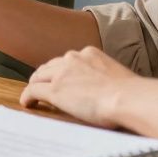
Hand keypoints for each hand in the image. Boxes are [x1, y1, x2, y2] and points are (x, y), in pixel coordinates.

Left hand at [19, 46, 141, 127]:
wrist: (127, 98)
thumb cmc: (130, 93)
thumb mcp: (116, 76)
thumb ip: (105, 77)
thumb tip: (107, 88)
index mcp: (89, 53)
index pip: (68, 61)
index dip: (61, 71)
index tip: (62, 79)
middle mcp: (73, 58)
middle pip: (50, 66)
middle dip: (46, 76)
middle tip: (43, 86)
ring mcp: (62, 73)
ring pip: (39, 76)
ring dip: (36, 85)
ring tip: (34, 95)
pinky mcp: (54, 90)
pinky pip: (33, 90)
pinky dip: (28, 96)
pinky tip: (27, 103)